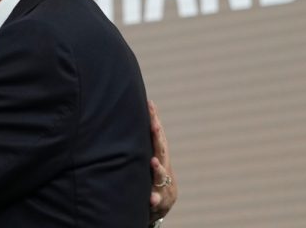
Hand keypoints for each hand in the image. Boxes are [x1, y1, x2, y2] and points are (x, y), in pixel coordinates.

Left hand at [149, 100, 176, 221]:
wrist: (164, 200)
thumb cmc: (153, 171)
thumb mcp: (149, 153)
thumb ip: (144, 137)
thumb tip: (141, 110)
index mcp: (158, 153)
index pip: (156, 134)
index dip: (154, 119)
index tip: (150, 104)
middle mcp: (162, 165)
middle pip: (161, 149)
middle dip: (157, 137)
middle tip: (154, 125)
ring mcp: (162, 182)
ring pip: (161, 174)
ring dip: (157, 168)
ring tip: (153, 161)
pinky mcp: (159, 199)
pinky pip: (156, 199)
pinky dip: (154, 199)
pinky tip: (151, 199)